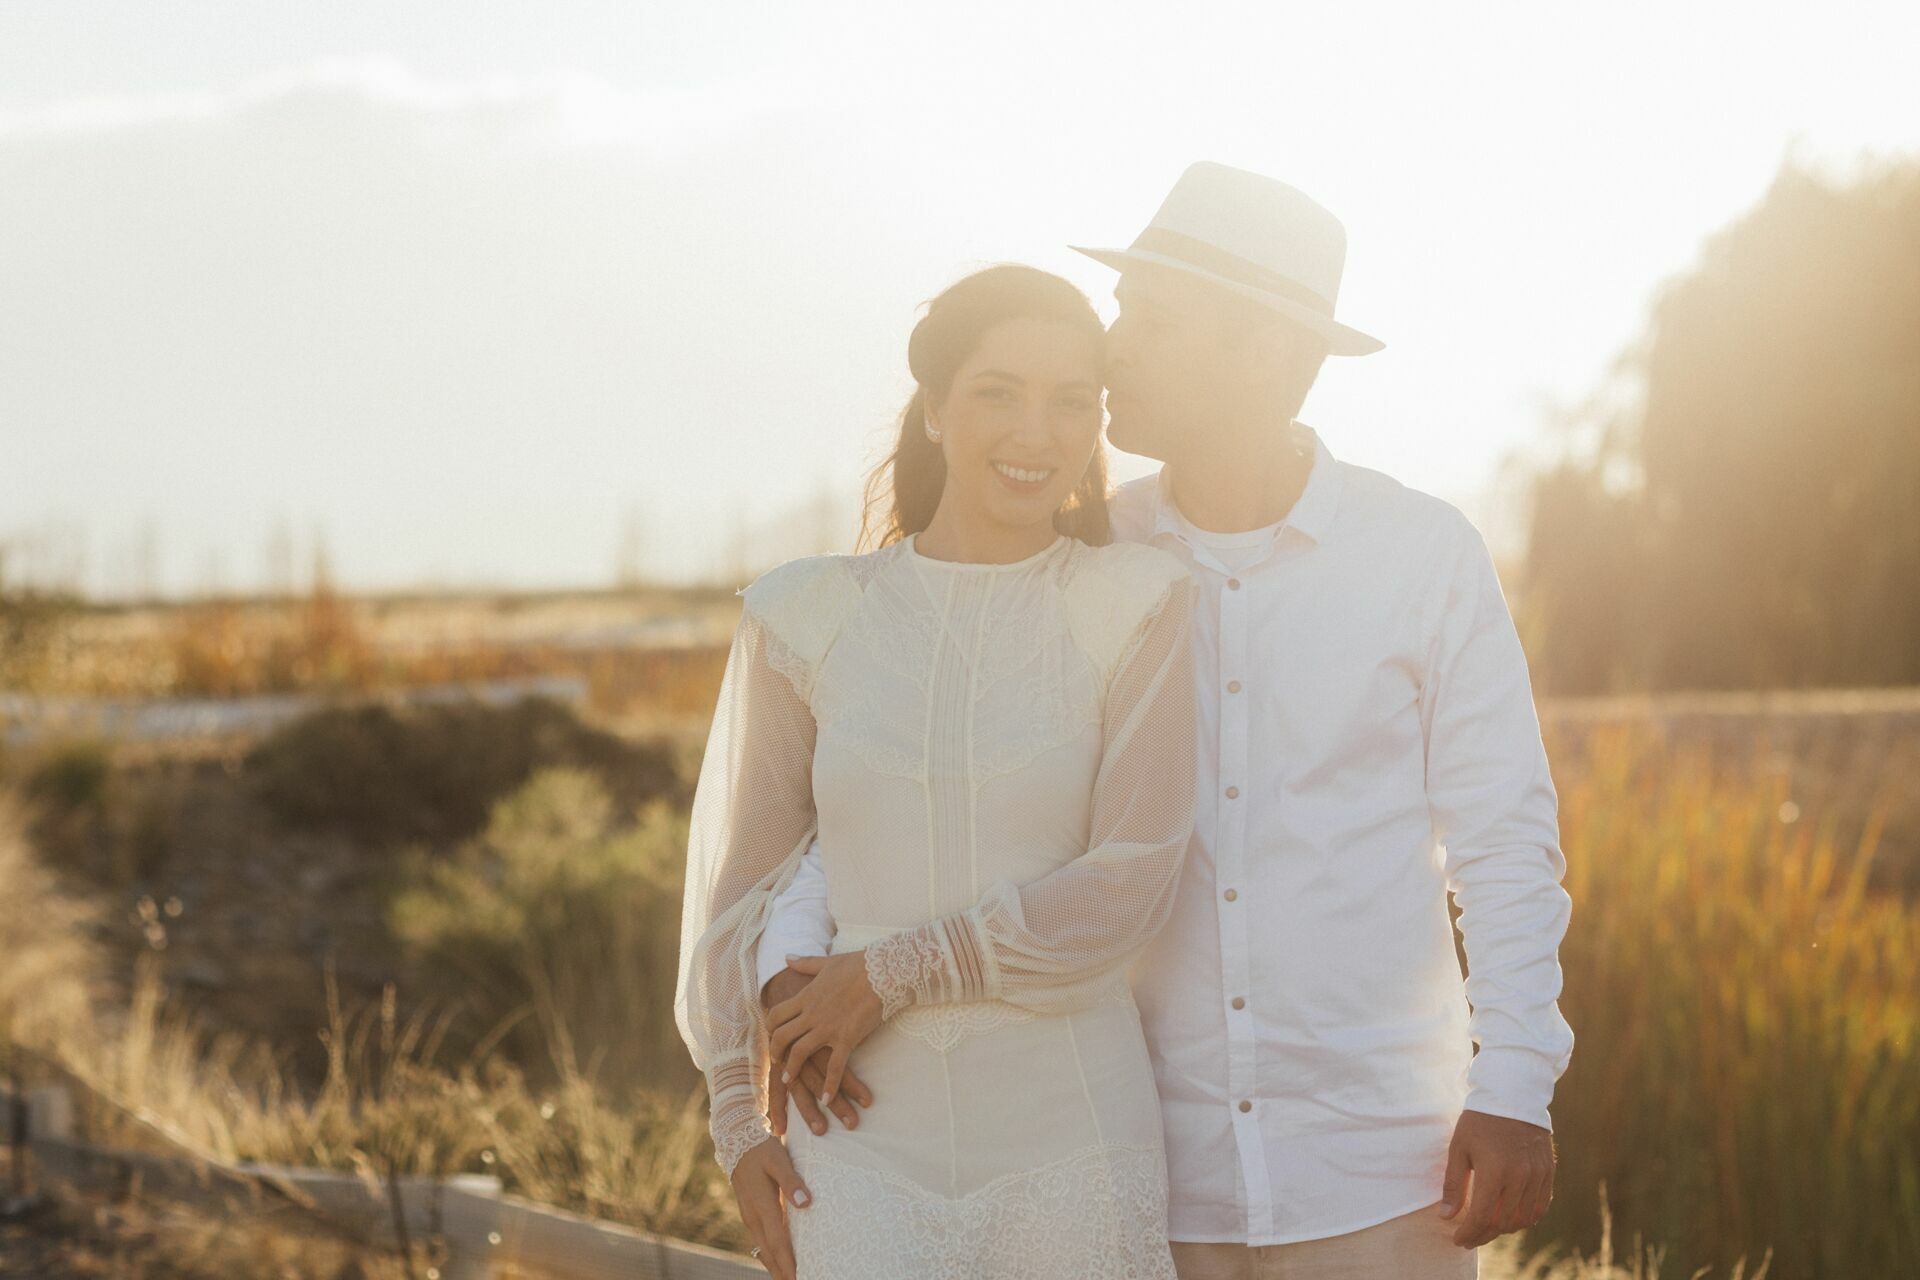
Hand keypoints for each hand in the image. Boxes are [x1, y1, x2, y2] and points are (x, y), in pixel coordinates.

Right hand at [728, 1135, 810, 1279]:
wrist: (737, 1140)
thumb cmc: (762, 1149)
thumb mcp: (779, 1159)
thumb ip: (792, 1181)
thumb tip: (806, 1203)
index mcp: (762, 1206)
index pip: (778, 1243)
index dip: (789, 1264)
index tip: (798, 1279)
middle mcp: (753, 1217)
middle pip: (770, 1253)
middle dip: (782, 1272)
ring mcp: (750, 1216)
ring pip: (763, 1249)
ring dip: (776, 1266)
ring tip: (789, 1278)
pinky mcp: (750, 1213)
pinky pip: (761, 1240)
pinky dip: (771, 1254)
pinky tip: (779, 1259)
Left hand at [760, 967, 873, 1136]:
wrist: (883, 971)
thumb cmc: (858, 965)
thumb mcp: (827, 962)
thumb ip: (804, 963)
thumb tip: (786, 958)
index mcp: (806, 996)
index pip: (777, 1015)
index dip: (770, 1028)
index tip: (772, 1036)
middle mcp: (812, 1014)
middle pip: (782, 1037)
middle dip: (776, 1052)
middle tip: (777, 1063)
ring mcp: (828, 1028)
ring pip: (800, 1053)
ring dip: (792, 1070)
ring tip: (789, 1081)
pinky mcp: (847, 1038)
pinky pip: (835, 1067)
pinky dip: (829, 1085)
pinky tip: (826, 1098)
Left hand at [1438, 1109, 1555, 1247]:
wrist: (1512, 1095)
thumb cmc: (1479, 1121)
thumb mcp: (1459, 1148)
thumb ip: (1453, 1185)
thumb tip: (1446, 1216)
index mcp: (1495, 1171)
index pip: (1482, 1217)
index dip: (1469, 1233)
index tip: (1457, 1239)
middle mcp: (1520, 1177)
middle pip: (1503, 1223)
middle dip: (1483, 1235)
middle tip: (1469, 1237)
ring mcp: (1538, 1176)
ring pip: (1523, 1219)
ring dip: (1504, 1229)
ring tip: (1487, 1228)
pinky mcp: (1548, 1172)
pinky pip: (1540, 1207)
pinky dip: (1525, 1218)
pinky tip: (1510, 1217)